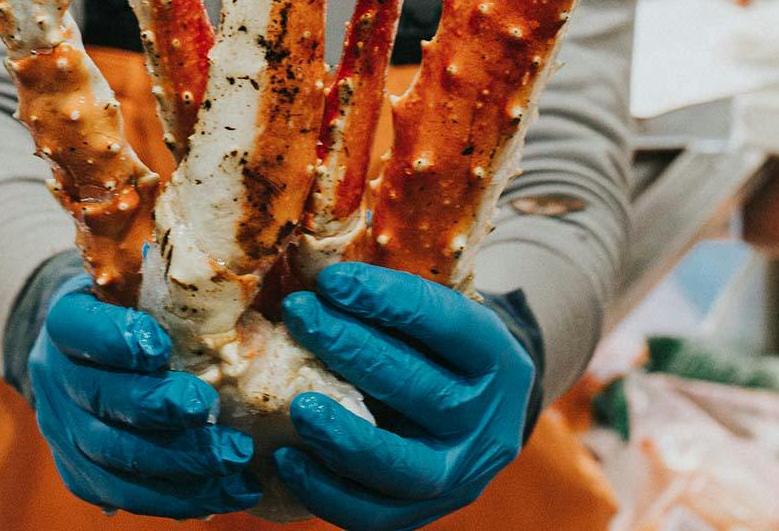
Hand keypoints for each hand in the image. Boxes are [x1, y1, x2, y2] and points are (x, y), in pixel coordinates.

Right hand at [27, 274, 260, 517]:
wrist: (82, 347)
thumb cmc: (126, 303)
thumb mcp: (134, 277)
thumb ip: (165, 274)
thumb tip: (224, 265)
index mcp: (65, 320)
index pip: (78, 328)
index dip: (116, 339)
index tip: (160, 345)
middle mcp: (54, 379)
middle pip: (101, 401)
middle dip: (158, 410)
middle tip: (209, 410)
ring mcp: (62, 432)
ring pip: (114, 458)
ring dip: (178, 464)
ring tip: (233, 460)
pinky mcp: (79, 473)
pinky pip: (124, 494)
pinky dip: (176, 498)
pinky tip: (223, 494)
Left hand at [277, 264, 536, 530]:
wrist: (485, 408)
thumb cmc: (440, 344)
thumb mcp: (440, 312)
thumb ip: (391, 299)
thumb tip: (313, 271)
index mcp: (494, 355)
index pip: (443, 322)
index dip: (385, 299)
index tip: (330, 280)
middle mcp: (485, 418)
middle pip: (419, 389)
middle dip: (351, 349)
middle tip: (299, 315)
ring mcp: (460, 473)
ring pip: (403, 465)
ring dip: (345, 436)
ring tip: (296, 405)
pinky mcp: (426, 513)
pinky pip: (375, 515)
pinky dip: (327, 492)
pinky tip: (285, 459)